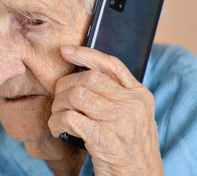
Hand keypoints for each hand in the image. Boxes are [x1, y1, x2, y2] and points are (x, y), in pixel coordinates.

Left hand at [48, 46, 163, 175]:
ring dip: (59, 105)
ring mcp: (119, 121)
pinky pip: (69, 118)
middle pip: (88, 78)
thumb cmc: (131, 146)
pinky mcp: (104, 139)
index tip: (66, 51)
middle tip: (58, 98)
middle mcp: (132, 104)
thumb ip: (115, 95)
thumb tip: (83, 75)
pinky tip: (57, 128)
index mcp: (140, 95)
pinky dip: (56, 121)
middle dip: (65, 85)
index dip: (86, 54)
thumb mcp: (133, 116)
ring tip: (58, 115)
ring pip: (76, 95)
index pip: (111, 64)